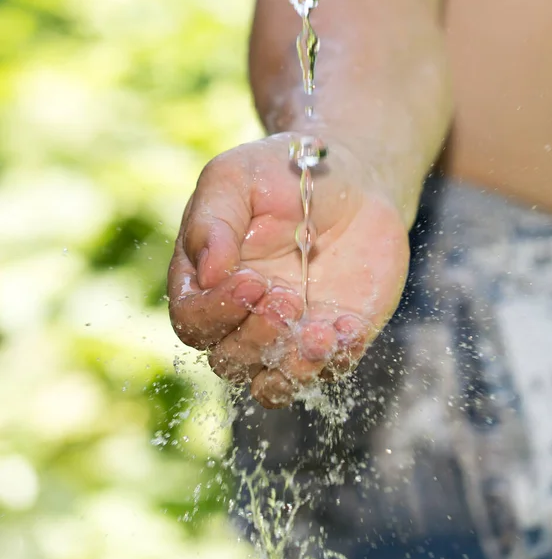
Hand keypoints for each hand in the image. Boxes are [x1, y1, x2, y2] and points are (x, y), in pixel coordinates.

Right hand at [168, 133, 408, 407]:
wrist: (352, 182)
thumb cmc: (284, 176)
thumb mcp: (237, 178)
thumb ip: (213, 220)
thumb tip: (207, 273)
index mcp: (208, 282)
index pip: (192, 320)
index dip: (215, 312)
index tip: (251, 279)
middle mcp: (243, 317)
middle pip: (229, 359)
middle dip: (255, 337)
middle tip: (287, 296)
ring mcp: (288, 333)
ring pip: (273, 382)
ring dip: (292, 368)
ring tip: (320, 333)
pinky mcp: (332, 338)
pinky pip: (327, 371)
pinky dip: (336, 361)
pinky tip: (349, 328)